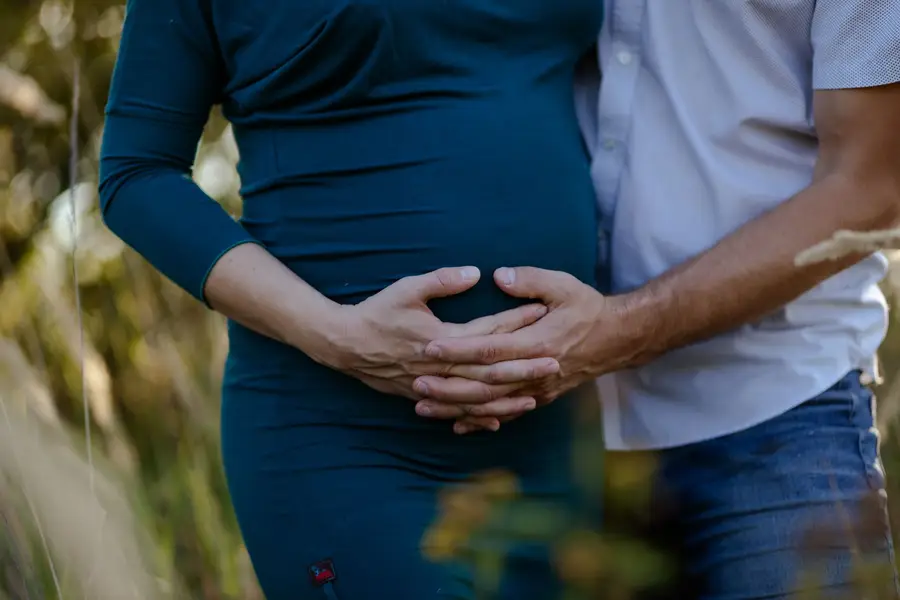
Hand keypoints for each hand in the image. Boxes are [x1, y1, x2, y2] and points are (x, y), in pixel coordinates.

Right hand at [313, 266, 560, 420]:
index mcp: (440, 338)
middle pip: (490, 371)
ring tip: (537, 394)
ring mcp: (432, 386)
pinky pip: (456, 413)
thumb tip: (475, 273)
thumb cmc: (377, 312)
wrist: (345, 345)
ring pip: (477, 399)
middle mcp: (440, 367)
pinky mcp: (423, 397)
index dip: (515, 321)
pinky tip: (499, 421)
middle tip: (556, 361)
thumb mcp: (406, 288)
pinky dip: (478, 418)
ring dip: (508, 398)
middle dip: (524, 367)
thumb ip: (441, 281)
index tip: (542, 311)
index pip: (486, 331)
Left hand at [412, 267, 641, 431]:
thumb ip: (530, 280)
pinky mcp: (540, 397)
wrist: (618, 339)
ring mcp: (537, 389)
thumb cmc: (588, 308)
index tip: (430, 346)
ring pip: (490, 405)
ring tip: (423, 407)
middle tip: (416, 381)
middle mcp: (535, 371)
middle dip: (448, 385)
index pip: (490, 348)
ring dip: (456, 408)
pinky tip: (456, 425)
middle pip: (484, 384)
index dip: (459, 349)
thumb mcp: (564, 285)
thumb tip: (499, 276)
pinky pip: (506, 414)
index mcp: (537, 342)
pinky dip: (480, 422)